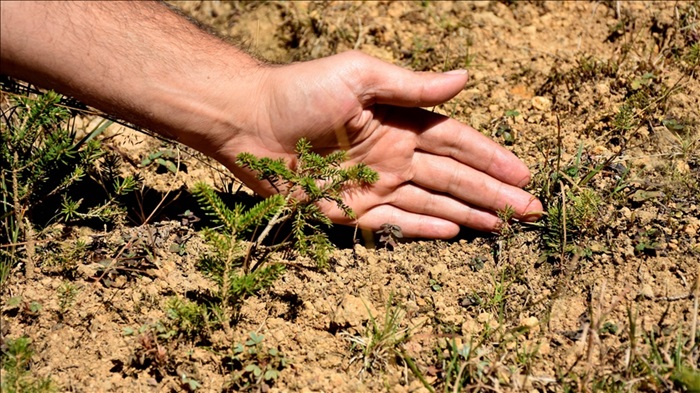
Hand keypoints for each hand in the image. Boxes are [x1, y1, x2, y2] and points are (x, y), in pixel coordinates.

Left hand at [217, 51, 542, 238]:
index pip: (457, 142)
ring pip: (432, 201)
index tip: (524, 173)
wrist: (248, 119)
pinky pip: (394, 223)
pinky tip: (454, 232)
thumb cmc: (302, 89)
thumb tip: (466, 78)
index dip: (491, 158)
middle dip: (493, 193)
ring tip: (502, 225)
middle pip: (454, 177)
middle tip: (531, 209)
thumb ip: (411, 85)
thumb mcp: (360, 76)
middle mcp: (393, 155)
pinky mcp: (349, 209)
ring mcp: (373, 185)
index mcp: (400, 122)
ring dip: (468, 212)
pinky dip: (424, 227)